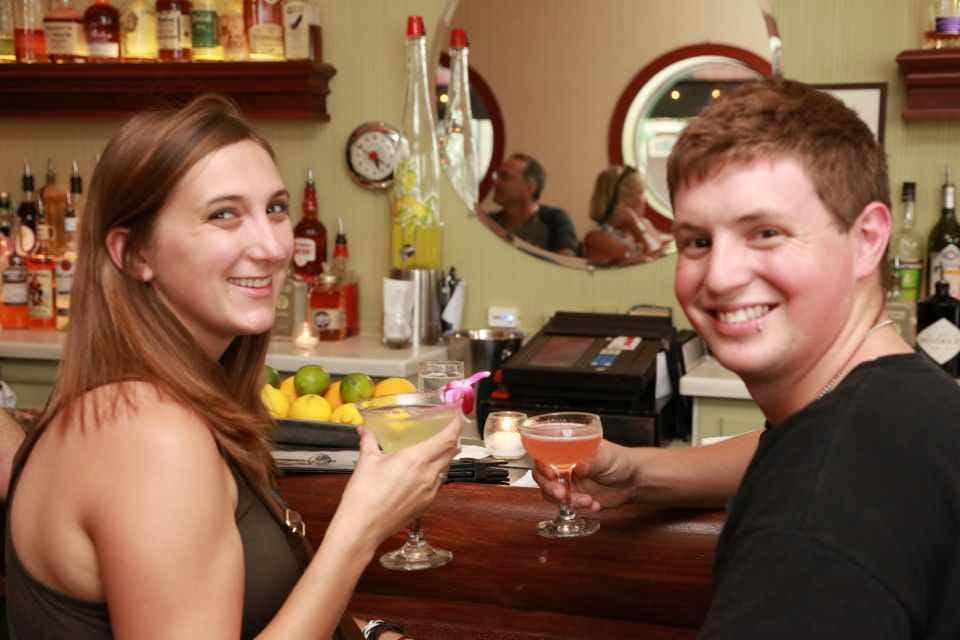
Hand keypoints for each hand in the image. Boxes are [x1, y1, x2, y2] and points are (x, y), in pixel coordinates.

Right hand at [335, 414, 460, 546]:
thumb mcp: (367, 461)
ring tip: (436, 449)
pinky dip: (436, 473)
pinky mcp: (426, 505)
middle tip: (449, 429)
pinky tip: (423, 472)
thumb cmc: (364, 496)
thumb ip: (369, 441)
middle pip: (452, 452)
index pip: (447, 438)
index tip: (458, 416)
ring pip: (446, 468)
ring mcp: (429, 491)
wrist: (363, 527)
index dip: (457, 425)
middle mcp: (428, 475)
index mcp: (416, 459)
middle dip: (453, 438)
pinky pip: (438, 483)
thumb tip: (365, 430)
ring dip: (445, 456)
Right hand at [532, 439, 639, 511]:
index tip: (550, 473)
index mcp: (567, 448)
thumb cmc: (620, 461)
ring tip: (585, 500)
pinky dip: (577, 507)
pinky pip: (564, 504)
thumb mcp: (607, 457)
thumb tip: (578, 465)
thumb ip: (592, 461)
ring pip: (550, 492)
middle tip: (562, 493)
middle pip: (541, 475)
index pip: (544, 453)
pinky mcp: (573, 497)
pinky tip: (593, 503)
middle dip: (549, 486)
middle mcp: (563, 464)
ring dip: (565, 499)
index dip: (542, 463)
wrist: (634, 482)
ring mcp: (567, 481)